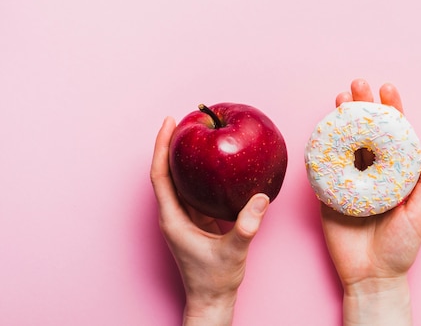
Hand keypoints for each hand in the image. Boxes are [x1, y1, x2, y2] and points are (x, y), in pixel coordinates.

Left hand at [150, 117, 268, 325]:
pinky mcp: (195, 221)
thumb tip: (260, 199)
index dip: (162, 147)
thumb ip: (246, 227)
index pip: (160, 175)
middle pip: (166, 172)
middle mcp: (174, 214)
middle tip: (186, 120)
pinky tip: (214, 164)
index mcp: (173, 218)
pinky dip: (199, 173)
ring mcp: (183, 217)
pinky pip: (193, 189)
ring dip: (184, 157)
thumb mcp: (232, 252)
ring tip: (197, 134)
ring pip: (178, 179)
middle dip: (172, 145)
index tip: (170, 123)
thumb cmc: (215, 280)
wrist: (211, 299)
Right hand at [321, 79, 420, 325]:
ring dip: (341, 120)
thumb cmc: (401, 248)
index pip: (394, 136)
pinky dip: (322, 148)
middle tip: (357, 85)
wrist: (371, 276)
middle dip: (362, 107)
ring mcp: (349, 181)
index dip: (391, 111)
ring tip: (339, 98)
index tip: (386, 89)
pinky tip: (321, 130)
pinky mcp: (329, 193)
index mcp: (396, 174)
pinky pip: (324, 167)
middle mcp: (372, 173)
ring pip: (345, 144)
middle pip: (366, 133)